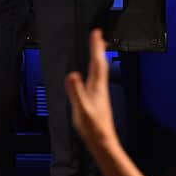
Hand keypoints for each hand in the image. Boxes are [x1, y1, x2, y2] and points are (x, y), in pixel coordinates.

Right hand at [64, 28, 117, 150]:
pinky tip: (92, 73)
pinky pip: (96, 78)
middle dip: (98, 49)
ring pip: (100, 70)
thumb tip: (72, 74)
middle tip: (98, 35)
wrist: (103, 142)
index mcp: (97, 87)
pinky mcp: (97, 99)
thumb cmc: (92, 127)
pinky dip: (95, 69)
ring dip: (98, 58)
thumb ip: (76, 92)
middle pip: (100, 64)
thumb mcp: (81, 109)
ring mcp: (100, 93)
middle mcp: (100, 88)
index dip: (96, 47)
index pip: (97, 63)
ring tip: (97, 50)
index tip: (96, 32)